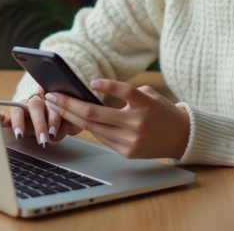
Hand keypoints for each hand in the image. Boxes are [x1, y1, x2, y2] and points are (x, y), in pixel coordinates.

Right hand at [0, 85, 81, 146]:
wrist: (56, 121)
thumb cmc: (62, 121)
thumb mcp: (69, 123)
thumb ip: (66, 126)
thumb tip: (59, 131)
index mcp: (52, 101)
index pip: (53, 106)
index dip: (53, 119)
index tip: (53, 132)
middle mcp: (36, 101)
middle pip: (35, 106)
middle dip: (39, 124)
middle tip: (43, 139)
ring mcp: (24, 108)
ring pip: (19, 109)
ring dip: (19, 122)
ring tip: (20, 134)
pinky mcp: (14, 116)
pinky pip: (6, 115)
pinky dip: (1, 117)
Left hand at [43, 79, 190, 159]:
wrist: (181, 137)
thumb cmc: (162, 111)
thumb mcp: (149, 95)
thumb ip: (126, 93)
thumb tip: (95, 90)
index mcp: (145, 104)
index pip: (125, 92)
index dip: (108, 86)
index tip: (92, 82)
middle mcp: (137, 123)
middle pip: (95, 114)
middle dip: (69, 104)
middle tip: (52, 95)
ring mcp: (131, 140)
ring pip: (93, 127)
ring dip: (71, 116)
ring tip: (56, 106)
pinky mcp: (127, 152)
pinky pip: (101, 137)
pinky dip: (87, 127)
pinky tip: (73, 118)